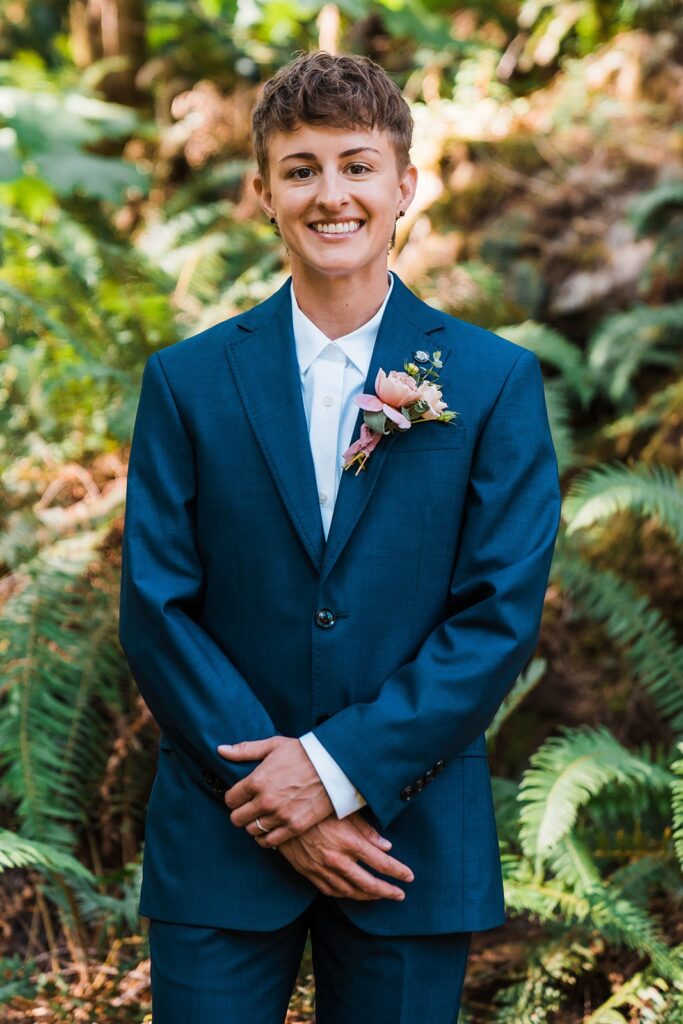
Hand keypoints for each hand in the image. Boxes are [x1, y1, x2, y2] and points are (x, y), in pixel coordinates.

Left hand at [218, 736, 333, 845]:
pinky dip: (266, 838)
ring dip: (254, 824)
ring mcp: (280, 815)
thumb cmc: (303, 752)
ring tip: (261, 817)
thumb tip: (220, 750)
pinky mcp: (294, 827)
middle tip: (249, 808)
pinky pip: (269, 841)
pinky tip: (270, 829)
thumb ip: (245, 750)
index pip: (230, 799)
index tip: (241, 796)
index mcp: (257, 780)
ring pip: (252, 831)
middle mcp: (265, 801)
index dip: (234, 798)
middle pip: (237, 819)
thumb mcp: (273, 745)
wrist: (334, 765)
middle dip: (240, 813)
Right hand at [276, 810, 414, 901]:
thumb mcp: (345, 812)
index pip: (382, 863)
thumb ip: (367, 831)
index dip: (398, 872)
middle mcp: (337, 859)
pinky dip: (345, 895)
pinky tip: (353, 892)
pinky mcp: (309, 874)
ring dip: (368, 896)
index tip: (409, 877)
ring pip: (351, 892)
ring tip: (380, 895)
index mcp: (349, 842)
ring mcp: (322, 869)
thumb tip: (387, 847)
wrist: (281, 814)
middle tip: (400, 895)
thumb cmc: (317, 807)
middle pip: (369, 884)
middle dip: (388, 891)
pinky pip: (331, 891)